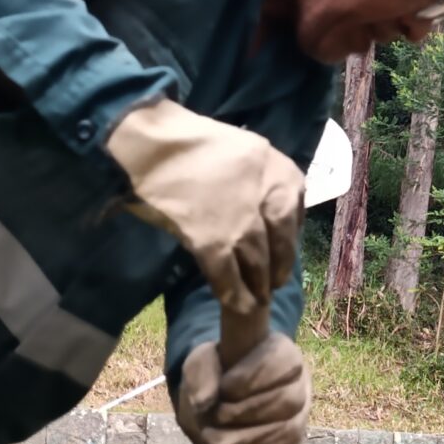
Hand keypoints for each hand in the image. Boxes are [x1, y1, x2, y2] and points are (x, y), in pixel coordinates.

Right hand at [106, 99, 302, 316]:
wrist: (149, 141)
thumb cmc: (186, 145)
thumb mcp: (238, 153)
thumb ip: (256, 181)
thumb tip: (262, 218)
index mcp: (275, 165)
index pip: (294, 209)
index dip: (290, 236)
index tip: (283, 251)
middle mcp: (267, 190)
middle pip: (281, 238)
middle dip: (279, 265)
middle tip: (273, 283)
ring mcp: (240, 217)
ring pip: (258, 260)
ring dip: (257, 285)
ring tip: (255, 299)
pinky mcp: (212, 237)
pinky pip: (228, 273)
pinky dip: (232, 291)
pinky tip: (233, 302)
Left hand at [172, 334, 310, 443]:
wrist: (216, 410)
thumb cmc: (216, 377)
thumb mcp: (202, 362)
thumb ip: (201, 371)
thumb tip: (204, 402)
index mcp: (283, 354)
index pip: (286, 361)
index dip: (256, 376)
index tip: (225, 387)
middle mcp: (299, 386)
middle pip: (289, 399)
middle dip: (247, 411)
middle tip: (216, 416)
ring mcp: (298, 421)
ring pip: (287, 432)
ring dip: (245, 439)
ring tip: (213, 439)